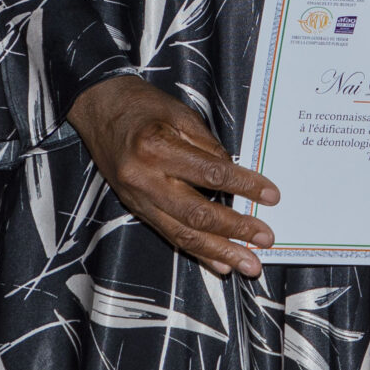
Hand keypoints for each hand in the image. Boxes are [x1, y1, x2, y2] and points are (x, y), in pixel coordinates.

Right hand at [68, 73, 278, 277]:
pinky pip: (169, 235)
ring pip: (183, 234)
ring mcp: (138, 199)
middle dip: (235, 229)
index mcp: (157, 147)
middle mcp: (145, 179)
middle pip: (197, 213)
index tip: (271, 195)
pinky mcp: (136, 209)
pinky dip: (197, 253)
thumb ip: (208, 146)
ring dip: (219, 252)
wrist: (98, 108)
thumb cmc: (141, 105)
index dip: (244, 186)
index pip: (211, 173)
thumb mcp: (180, 113)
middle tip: (265, 238)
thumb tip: (233, 175)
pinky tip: (219, 264)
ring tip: (248, 264)